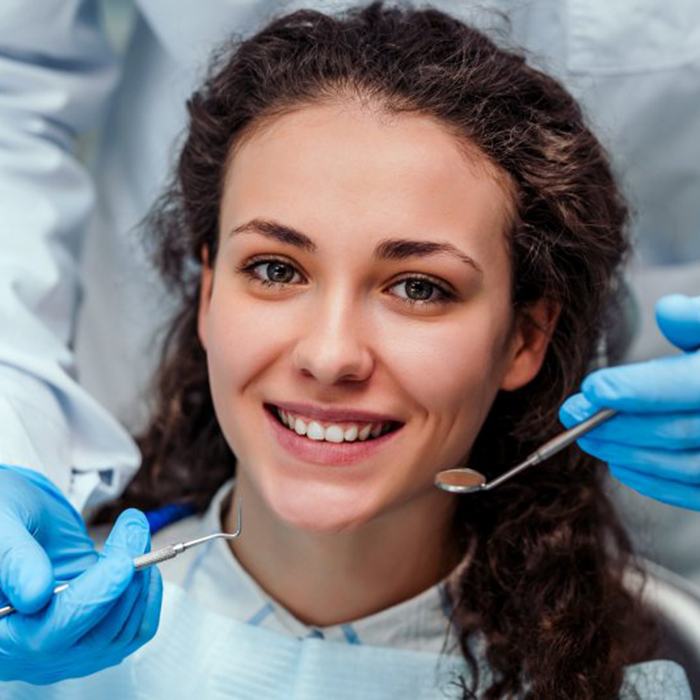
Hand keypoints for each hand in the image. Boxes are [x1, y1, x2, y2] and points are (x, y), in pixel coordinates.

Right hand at [0, 465, 161, 683]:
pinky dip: (146, 594)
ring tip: (133, 531)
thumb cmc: (3, 520)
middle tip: (132, 526)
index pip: (51, 633)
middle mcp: (30, 651)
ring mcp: (66, 646)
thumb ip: (14, 559)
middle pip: (96, 635)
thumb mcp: (1, 527)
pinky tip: (140, 560)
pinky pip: (134, 629)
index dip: (94, 598)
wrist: (17, 522)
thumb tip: (34, 594)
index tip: (123, 562)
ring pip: (122, 631)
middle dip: (126, 577)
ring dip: (140, 578)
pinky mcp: (93, 633)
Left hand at [559, 294, 699, 509]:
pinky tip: (621, 463)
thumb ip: (696, 318)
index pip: (683, 386)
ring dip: (627, 454)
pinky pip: (696, 492)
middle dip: (615, 424)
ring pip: (683, 465)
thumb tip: (668, 311)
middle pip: (674, 430)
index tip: (590, 388)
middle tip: (572, 415)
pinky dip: (655, 482)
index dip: (634, 390)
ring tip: (587, 437)